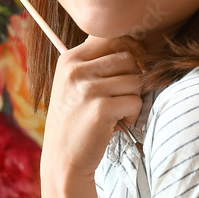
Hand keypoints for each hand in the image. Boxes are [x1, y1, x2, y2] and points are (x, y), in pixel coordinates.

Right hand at [42, 35, 143, 183]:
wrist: (63, 159)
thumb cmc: (75, 121)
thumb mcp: (74, 84)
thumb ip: (96, 62)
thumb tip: (133, 42)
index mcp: (70, 59)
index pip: (112, 37)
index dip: (130, 50)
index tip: (132, 67)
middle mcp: (76, 69)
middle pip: (128, 58)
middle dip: (132, 79)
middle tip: (119, 98)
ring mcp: (88, 88)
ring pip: (135, 80)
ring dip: (132, 99)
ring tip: (115, 113)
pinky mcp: (101, 108)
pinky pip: (136, 101)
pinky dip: (132, 115)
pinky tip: (116, 125)